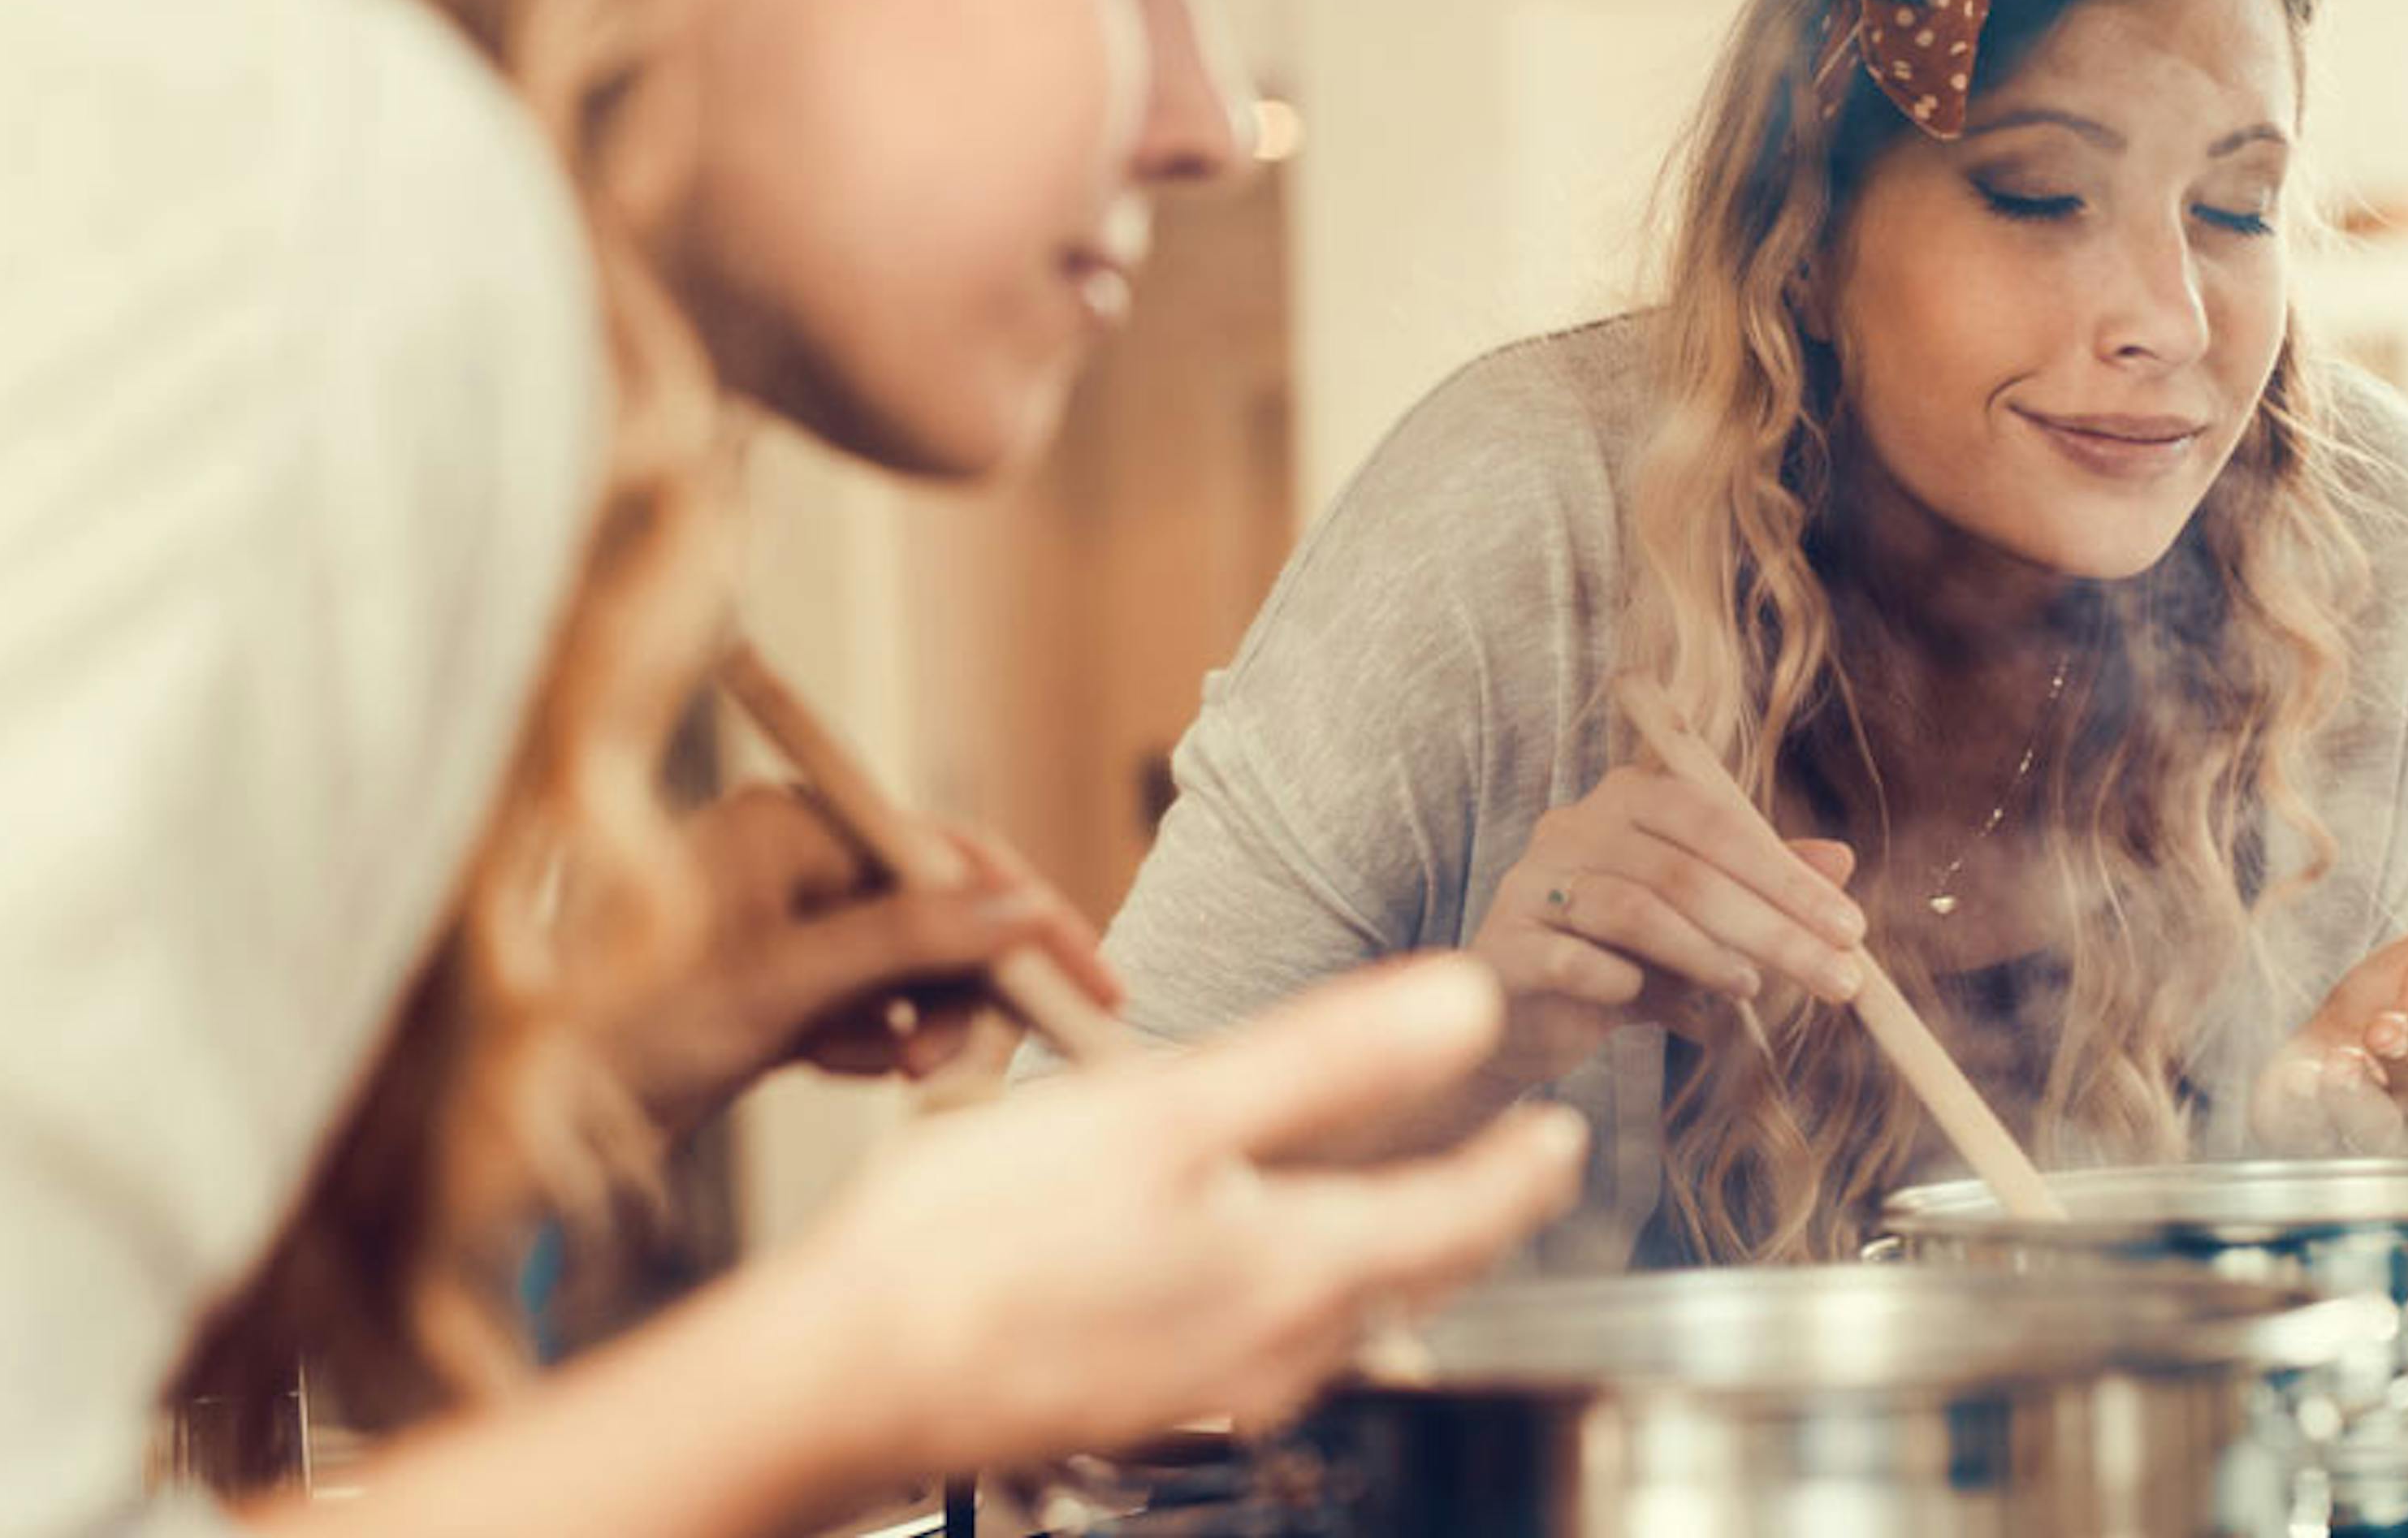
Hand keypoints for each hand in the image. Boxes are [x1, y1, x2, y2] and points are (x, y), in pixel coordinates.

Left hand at [609, 785, 1120, 1135]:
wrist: (529, 1123)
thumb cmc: (629, 1029)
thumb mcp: (782, 983)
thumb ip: (907, 939)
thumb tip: (1019, 913)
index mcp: (794, 822)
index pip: (948, 854)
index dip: (1026, 915)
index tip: (1091, 978)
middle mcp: (796, 857)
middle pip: (939, 912)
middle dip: (966, 986)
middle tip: (968, 1062)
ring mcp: (788, 921)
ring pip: (911, 966)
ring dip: (924, 1022)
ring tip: (901, 1072)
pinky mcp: (779, 983)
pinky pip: (870, 1004)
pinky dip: (874, 1041)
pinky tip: (841, 1065)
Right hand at [788, 955, 1587, 1477]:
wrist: (845, 1379)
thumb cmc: (985, 1239)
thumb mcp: (1169, 1110)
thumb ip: (1328, 1059)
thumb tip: (1466, 1007)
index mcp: (1297, 1269)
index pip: (1463, 1219)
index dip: (1521, 1171)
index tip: (1563, 1137)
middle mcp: (1275, 1350)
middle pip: (1412, 1274)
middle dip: (1471, 1215)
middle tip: (1512, 1165)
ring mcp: (1209, 1390)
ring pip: (1343, 1312)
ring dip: (1392, 1251)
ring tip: (1411, 1197)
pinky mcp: (1146, 1399)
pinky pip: (1267, 1337)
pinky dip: (1305, 1281)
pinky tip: (1261, 1251)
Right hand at [1469, 763, 1868, 1092]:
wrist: (1526, 1018)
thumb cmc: (1622, 955)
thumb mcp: (1701, 919)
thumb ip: (1761, 886)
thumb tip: (1842, 860)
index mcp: (1628, 798)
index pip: (1716, 821)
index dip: (1787, 876)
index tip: (1851, 930)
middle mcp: (1574, 825)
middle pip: (1683, 869)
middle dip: (1771, 927)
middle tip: (1837, 978)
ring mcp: (1531, 881)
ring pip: (1632, 907)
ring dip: (1706, 954)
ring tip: (1752, 989)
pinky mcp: (1505, 944)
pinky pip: (1573, 958)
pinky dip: (1627, 983)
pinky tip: (1674, 1013)